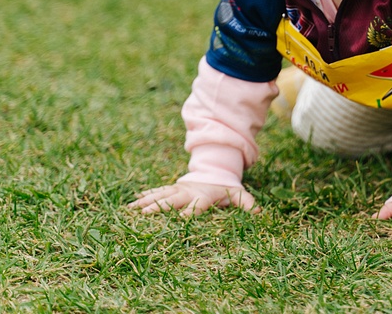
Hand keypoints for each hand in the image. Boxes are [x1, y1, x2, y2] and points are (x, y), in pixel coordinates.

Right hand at [128, 181, 259, 216]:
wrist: (215, 172)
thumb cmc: (225, 190)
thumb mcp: (238, 194)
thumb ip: (247, 203)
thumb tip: (260, 212)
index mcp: (204, 195)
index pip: (197, 205)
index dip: (190, 212)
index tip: (179, 220)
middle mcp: (189, 192)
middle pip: (173, 199)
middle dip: (159, 206)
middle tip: (144, 214)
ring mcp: (179, 189)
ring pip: (161, 195)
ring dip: (147, 201)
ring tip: (132, 209)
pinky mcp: (172, 188)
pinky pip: (157, 191)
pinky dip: (146, 196)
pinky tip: (132, 202)